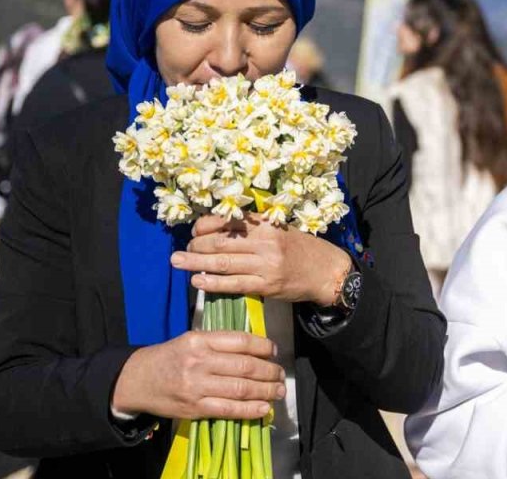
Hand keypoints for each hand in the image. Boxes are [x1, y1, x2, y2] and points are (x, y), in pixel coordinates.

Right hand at [112, 331, 284, 420]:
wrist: (137, 380)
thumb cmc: (169, 357)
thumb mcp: (191, 340)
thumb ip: (220, 343)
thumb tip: (257, 348)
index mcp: (200, 340)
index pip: (241, 341)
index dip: (263, 346)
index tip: (274, 351)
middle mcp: (199, 362)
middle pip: (245, 366)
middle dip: (269, 371)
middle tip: (280, 374)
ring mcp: (196, 386)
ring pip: (241, 388)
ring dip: (266, 391)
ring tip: (278, 391)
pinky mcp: (194, 408)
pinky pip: (229, 409)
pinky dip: (250, 410)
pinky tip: (263, 408)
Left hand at [172, 214, 350, 305]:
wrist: (328, 271)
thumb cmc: (304, 249)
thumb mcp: (282, 229)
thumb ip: (255, 227)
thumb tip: (221, 229)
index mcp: (266, 224)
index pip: (227, 221)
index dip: (204, 226)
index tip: (194, 231)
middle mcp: (265, 242)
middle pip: (220, 242)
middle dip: (195, 246)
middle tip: (180, 251)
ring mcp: (266, 264)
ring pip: (223, 263)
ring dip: (196, 263)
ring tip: (177, 262)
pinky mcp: (267, 285)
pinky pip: (234, 284)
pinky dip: (213, 283)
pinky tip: (198, 282)